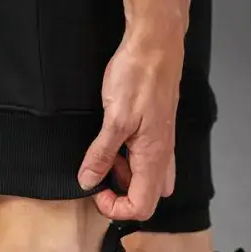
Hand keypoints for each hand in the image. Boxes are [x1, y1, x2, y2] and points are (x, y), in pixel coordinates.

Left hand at [77, 15, 184, 220]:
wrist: (155, 43)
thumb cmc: (139, 75)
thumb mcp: (113, 118)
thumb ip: (101, 154)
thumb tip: (88, 181)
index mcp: (154, 157)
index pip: (142, 207)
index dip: (116, 208)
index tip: (96, 191)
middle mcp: (162, 155)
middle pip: (146, 197)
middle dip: (120, 195)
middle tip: (99, 175)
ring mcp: (162, 143)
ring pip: (146, 178)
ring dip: (123, 176)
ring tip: (103, 154)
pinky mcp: (157, 130)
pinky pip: (145, 158)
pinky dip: (128, 159)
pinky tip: (114, 140)